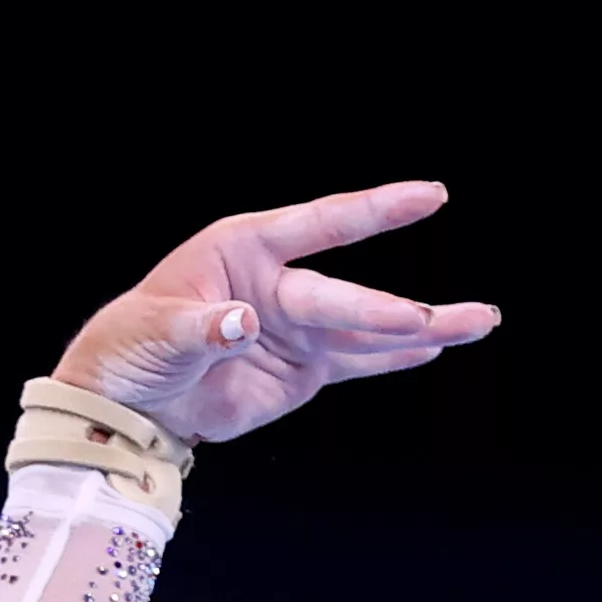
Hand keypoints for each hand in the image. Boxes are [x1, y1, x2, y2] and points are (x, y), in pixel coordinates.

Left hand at [54, 182, 496, 445]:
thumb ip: (200, 327)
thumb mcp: (154, 331)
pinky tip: (436, 347)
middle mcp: (278, 282)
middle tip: (437, 319)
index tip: (429, 196)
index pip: (321, 224)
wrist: (122, 404)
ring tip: (479, 321)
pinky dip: (395, 357)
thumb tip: (242, 320)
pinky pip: (356, 361)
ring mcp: (294, 328)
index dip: (375, 210)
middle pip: (343, 297)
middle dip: (391, 309)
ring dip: (421, 326)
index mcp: (243, 250)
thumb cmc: (128, 347)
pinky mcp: (300, 370)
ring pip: (366, 327)